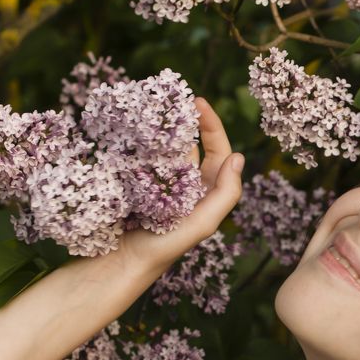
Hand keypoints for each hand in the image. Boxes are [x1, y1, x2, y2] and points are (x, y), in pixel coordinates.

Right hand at [116, 97, 244, 272]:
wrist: (121, 263)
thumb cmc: (165, 247)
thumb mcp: (204, 223)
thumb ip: (226, 193)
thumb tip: (238, 156)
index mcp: (206, 190)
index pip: (217, 150)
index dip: (211, 125)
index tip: (198, 101)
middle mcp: (185, 183)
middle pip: (190, 142)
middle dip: (183, 118)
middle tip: (170, 96)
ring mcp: (158, 181)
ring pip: (164, 145)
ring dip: (159, 126)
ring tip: (149, 104)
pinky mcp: (133, 181)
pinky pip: (140, 154)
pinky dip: (137, 139)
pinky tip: (129, 125)